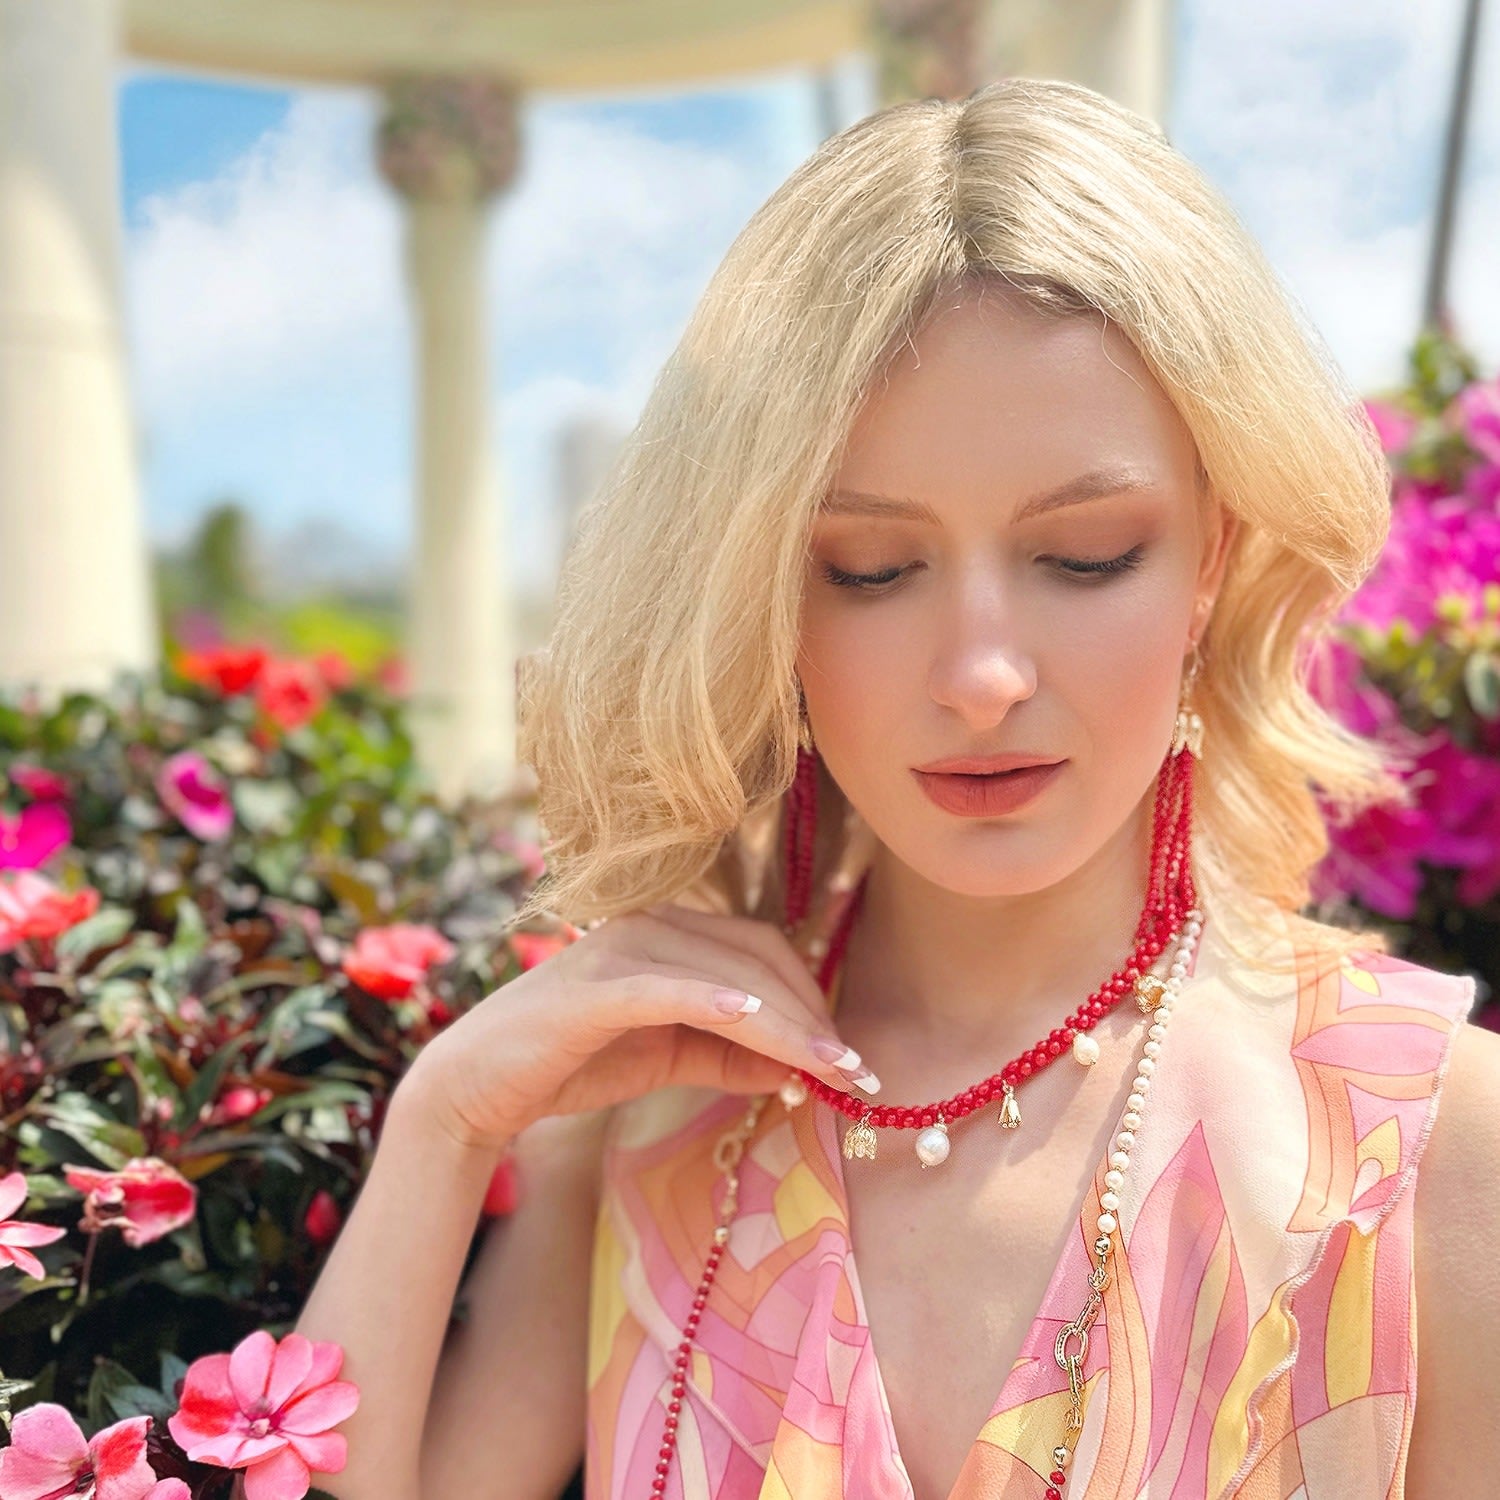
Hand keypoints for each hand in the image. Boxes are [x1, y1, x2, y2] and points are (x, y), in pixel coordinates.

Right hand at [400, 902, 877, 1152]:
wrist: (480, 1084)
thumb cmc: (575, 1062)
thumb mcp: (670, 1058)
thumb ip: (730, 1055)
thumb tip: (800, 1070)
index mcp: (668, 932)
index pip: (763, 950)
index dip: (812, 998)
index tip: (848, 1058)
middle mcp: (648, 925)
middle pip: (756, 958)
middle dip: (812, 1015)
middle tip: (854, 1073)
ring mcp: (617, 950)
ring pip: (725, 976)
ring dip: (785, 1024)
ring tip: (828, 1070)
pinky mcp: (591, 989)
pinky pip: (664, 989)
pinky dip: (711, 1001)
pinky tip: (750, 1023)